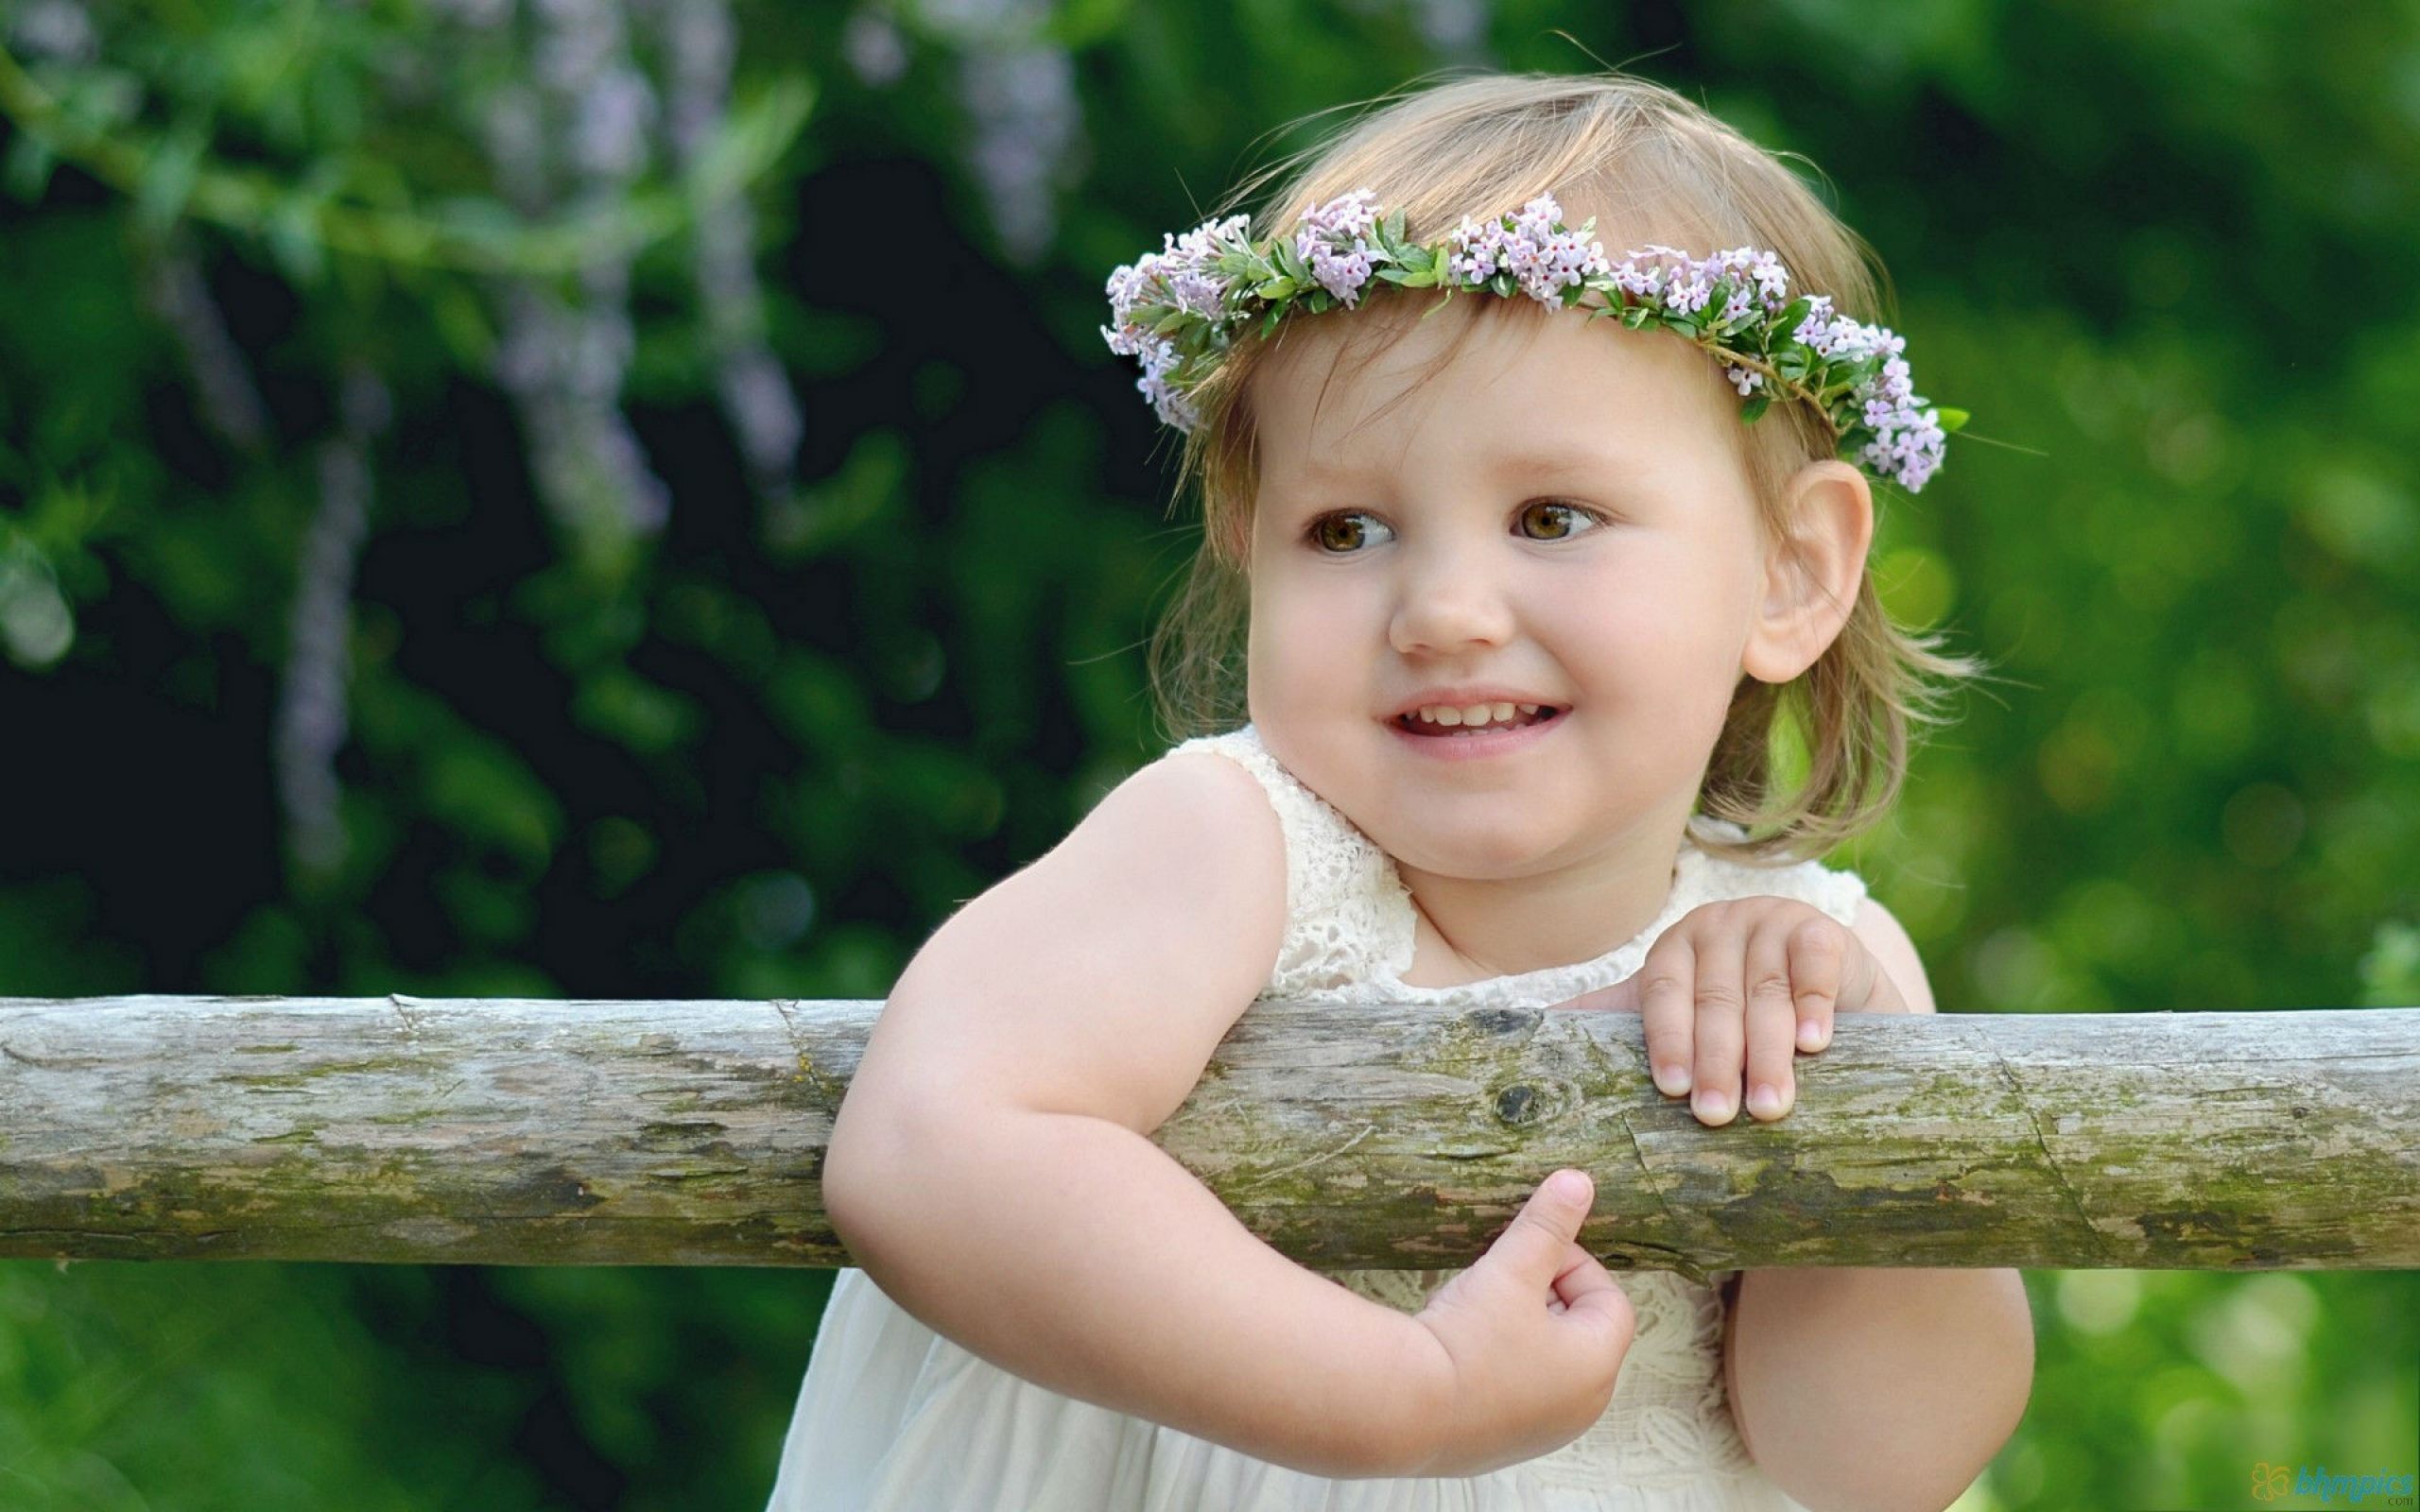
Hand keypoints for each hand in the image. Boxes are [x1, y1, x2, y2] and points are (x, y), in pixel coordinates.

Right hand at [1394, 1170, 1637, 1476]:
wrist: (1402, 1412)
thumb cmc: (1470, 1338)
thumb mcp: (1511, 1269)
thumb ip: (1547, 1225)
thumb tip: (1579, 1181)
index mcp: (1596, 1366)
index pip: (1610, 1301)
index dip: (1574, 1264)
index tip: (1529, 1253)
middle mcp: (1580, 1409)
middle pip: (1579, 1333)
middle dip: (1545, 1296)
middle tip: (1502, 1278)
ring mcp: (1540, 1433)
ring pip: (1546, 1363)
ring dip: (1520, 1329)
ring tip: (1475, 1310)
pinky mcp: (1499, 1447)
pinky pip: (1514, 1393)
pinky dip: (1497, 1365)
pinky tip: (1457, 1349)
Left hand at [1551, 897, 1907, 1124]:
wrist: (1825, 996)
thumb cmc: (1736, 1017)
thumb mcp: (1674, 1015)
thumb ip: (1605, 1026)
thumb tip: (1511, 1051)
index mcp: (1672, 949)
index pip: (1660, 992)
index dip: (1665, 1039)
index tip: (1671, 1090)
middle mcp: (1716, 928)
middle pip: (1714, 999)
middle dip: (1717, 1061)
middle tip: (1718, 1116)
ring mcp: (1771, 923)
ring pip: (1766, 992)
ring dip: (1769, 1052)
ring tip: (1770, 1106)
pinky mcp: (1822, 930)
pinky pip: (1816, 966)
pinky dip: (1815, 1004)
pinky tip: (1815, 1044)